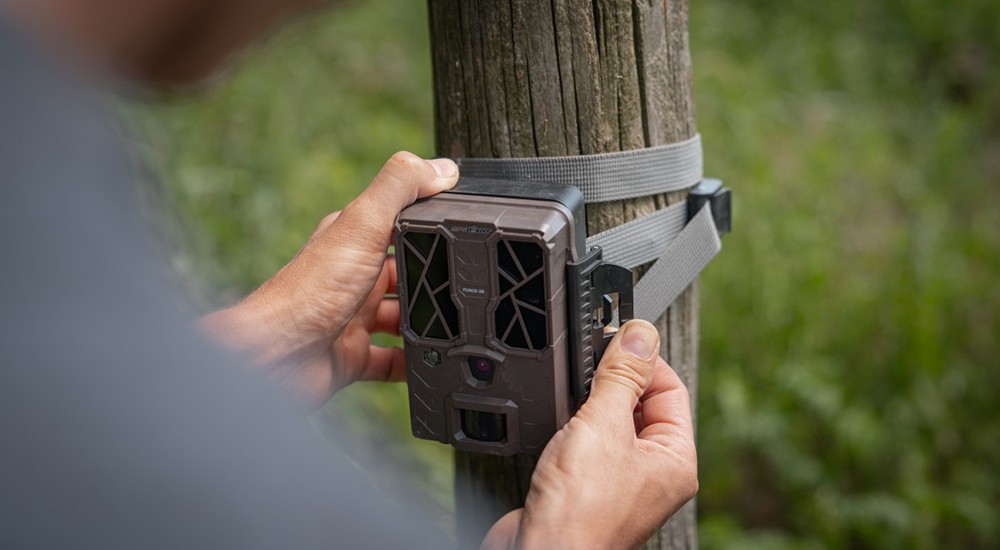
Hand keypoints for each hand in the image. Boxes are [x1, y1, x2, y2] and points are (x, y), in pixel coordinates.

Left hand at [201, 152, 458, 408]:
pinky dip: (415, 362)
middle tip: (470, 287)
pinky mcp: (353, 356)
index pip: (400, 223)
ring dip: (428, 322)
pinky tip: (435, 363)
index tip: (469, 228)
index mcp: (354, 239)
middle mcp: (353, 276)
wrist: (273, 359)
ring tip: (459, 327)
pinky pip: (394, 360)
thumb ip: (400, 189)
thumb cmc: (309, 292)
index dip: (431, 225)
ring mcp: (353, 317)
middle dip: (435, 280)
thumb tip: (442, 167)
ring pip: (403, 317)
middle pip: (407, 273)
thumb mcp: (362, 226)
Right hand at [482, 320, 698, 549]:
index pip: (672, 390)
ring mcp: (620, 483)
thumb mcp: (603, 423)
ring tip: (575, 399)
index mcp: (674, 461)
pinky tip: (560, 424)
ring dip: (593, 404)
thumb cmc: (579, 510)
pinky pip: (589, 443)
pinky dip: (575, 427)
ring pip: (613, 424)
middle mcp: (653, 474)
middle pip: (643, 405)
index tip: (619, 339)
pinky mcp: (587, 487)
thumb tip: (641, 334)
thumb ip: (622, 376)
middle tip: (592, 365)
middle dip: (617, 382)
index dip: (645, 360)